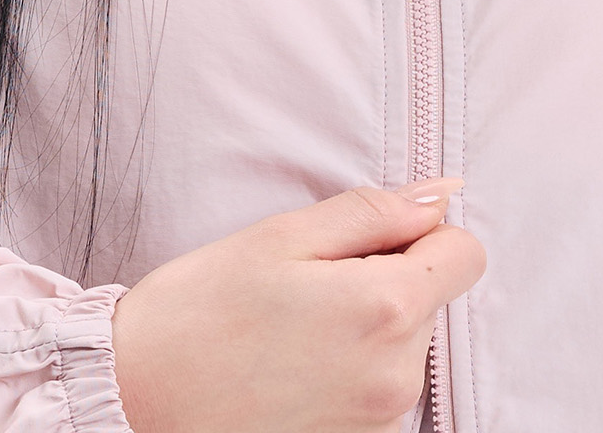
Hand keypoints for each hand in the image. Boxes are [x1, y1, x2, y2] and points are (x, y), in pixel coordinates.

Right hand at [110, 178, 482, 432]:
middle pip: (431, 301)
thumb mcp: (282, 237)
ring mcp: (380, 423)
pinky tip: (289, 367)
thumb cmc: (200, 311)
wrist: (135, 405)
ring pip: (404, 346)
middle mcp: (399, 377)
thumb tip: (444, 193)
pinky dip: (347, 370)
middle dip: (384, 279)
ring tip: (289, 328)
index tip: (365, 239)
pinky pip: (377, 390)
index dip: (421, 233)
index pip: (466, 255)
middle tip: (306, 283)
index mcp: (386, 310)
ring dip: (364, 327)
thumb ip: (373, 212)